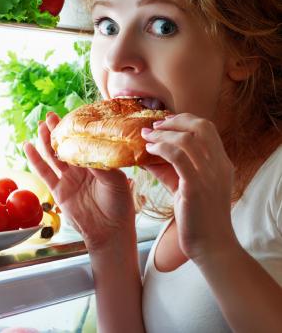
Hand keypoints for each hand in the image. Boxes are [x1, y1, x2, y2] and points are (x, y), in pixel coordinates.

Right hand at [24, 112, 135, 251]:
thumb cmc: (120, 205)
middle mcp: (82, 168)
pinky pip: (44, 173)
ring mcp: (69, 179)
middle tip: (50, 116)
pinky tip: (28, 146)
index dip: (75, 129)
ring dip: (46, 141)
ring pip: (54, 156)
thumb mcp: (116, 180)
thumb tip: (87, 148)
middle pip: (66, 146)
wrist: (110, 231)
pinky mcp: (59, 191)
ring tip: (40, 126)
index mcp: (97, 163)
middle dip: (58, 131)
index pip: (84, 142)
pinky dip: (35, 159)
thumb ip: (101, 165)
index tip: (69, 116)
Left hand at [141, 113, 235, 261]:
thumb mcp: (186, 187)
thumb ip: (170, 170)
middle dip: (174, 121)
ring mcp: (210, 175)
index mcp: (221, 163)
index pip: (207, 128)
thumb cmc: (199, 217)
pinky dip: (161, 149)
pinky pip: (178, 157)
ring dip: (162, 134)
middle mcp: (219, 164)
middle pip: (200, 126)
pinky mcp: (196, 186)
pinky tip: (149, 151)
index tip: (165, 123)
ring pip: (186, 139)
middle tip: (154, 126)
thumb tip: (146, 156)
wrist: (212, 246)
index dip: (184, 120)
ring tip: (147, 137)